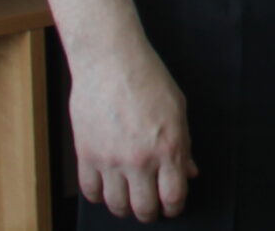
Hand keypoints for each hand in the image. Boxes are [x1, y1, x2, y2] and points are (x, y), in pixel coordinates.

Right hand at [69, 41, 196, 220]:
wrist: (110, 61)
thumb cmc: (148, 78)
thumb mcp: (178, 108)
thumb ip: (184, 145)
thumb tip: (188, 171)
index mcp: (168, 147)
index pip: (173, 197)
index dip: (174, 208)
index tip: (172, 207)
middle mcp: (139, 159)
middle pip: (144, 208)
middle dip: (150, 213)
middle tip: (150, 207)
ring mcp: (110, 159)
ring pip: (116, 205)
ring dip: (125, 208)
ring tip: (128, 199)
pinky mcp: (85, 155)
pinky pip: (91, 191)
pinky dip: (99, 196)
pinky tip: (106, 188)